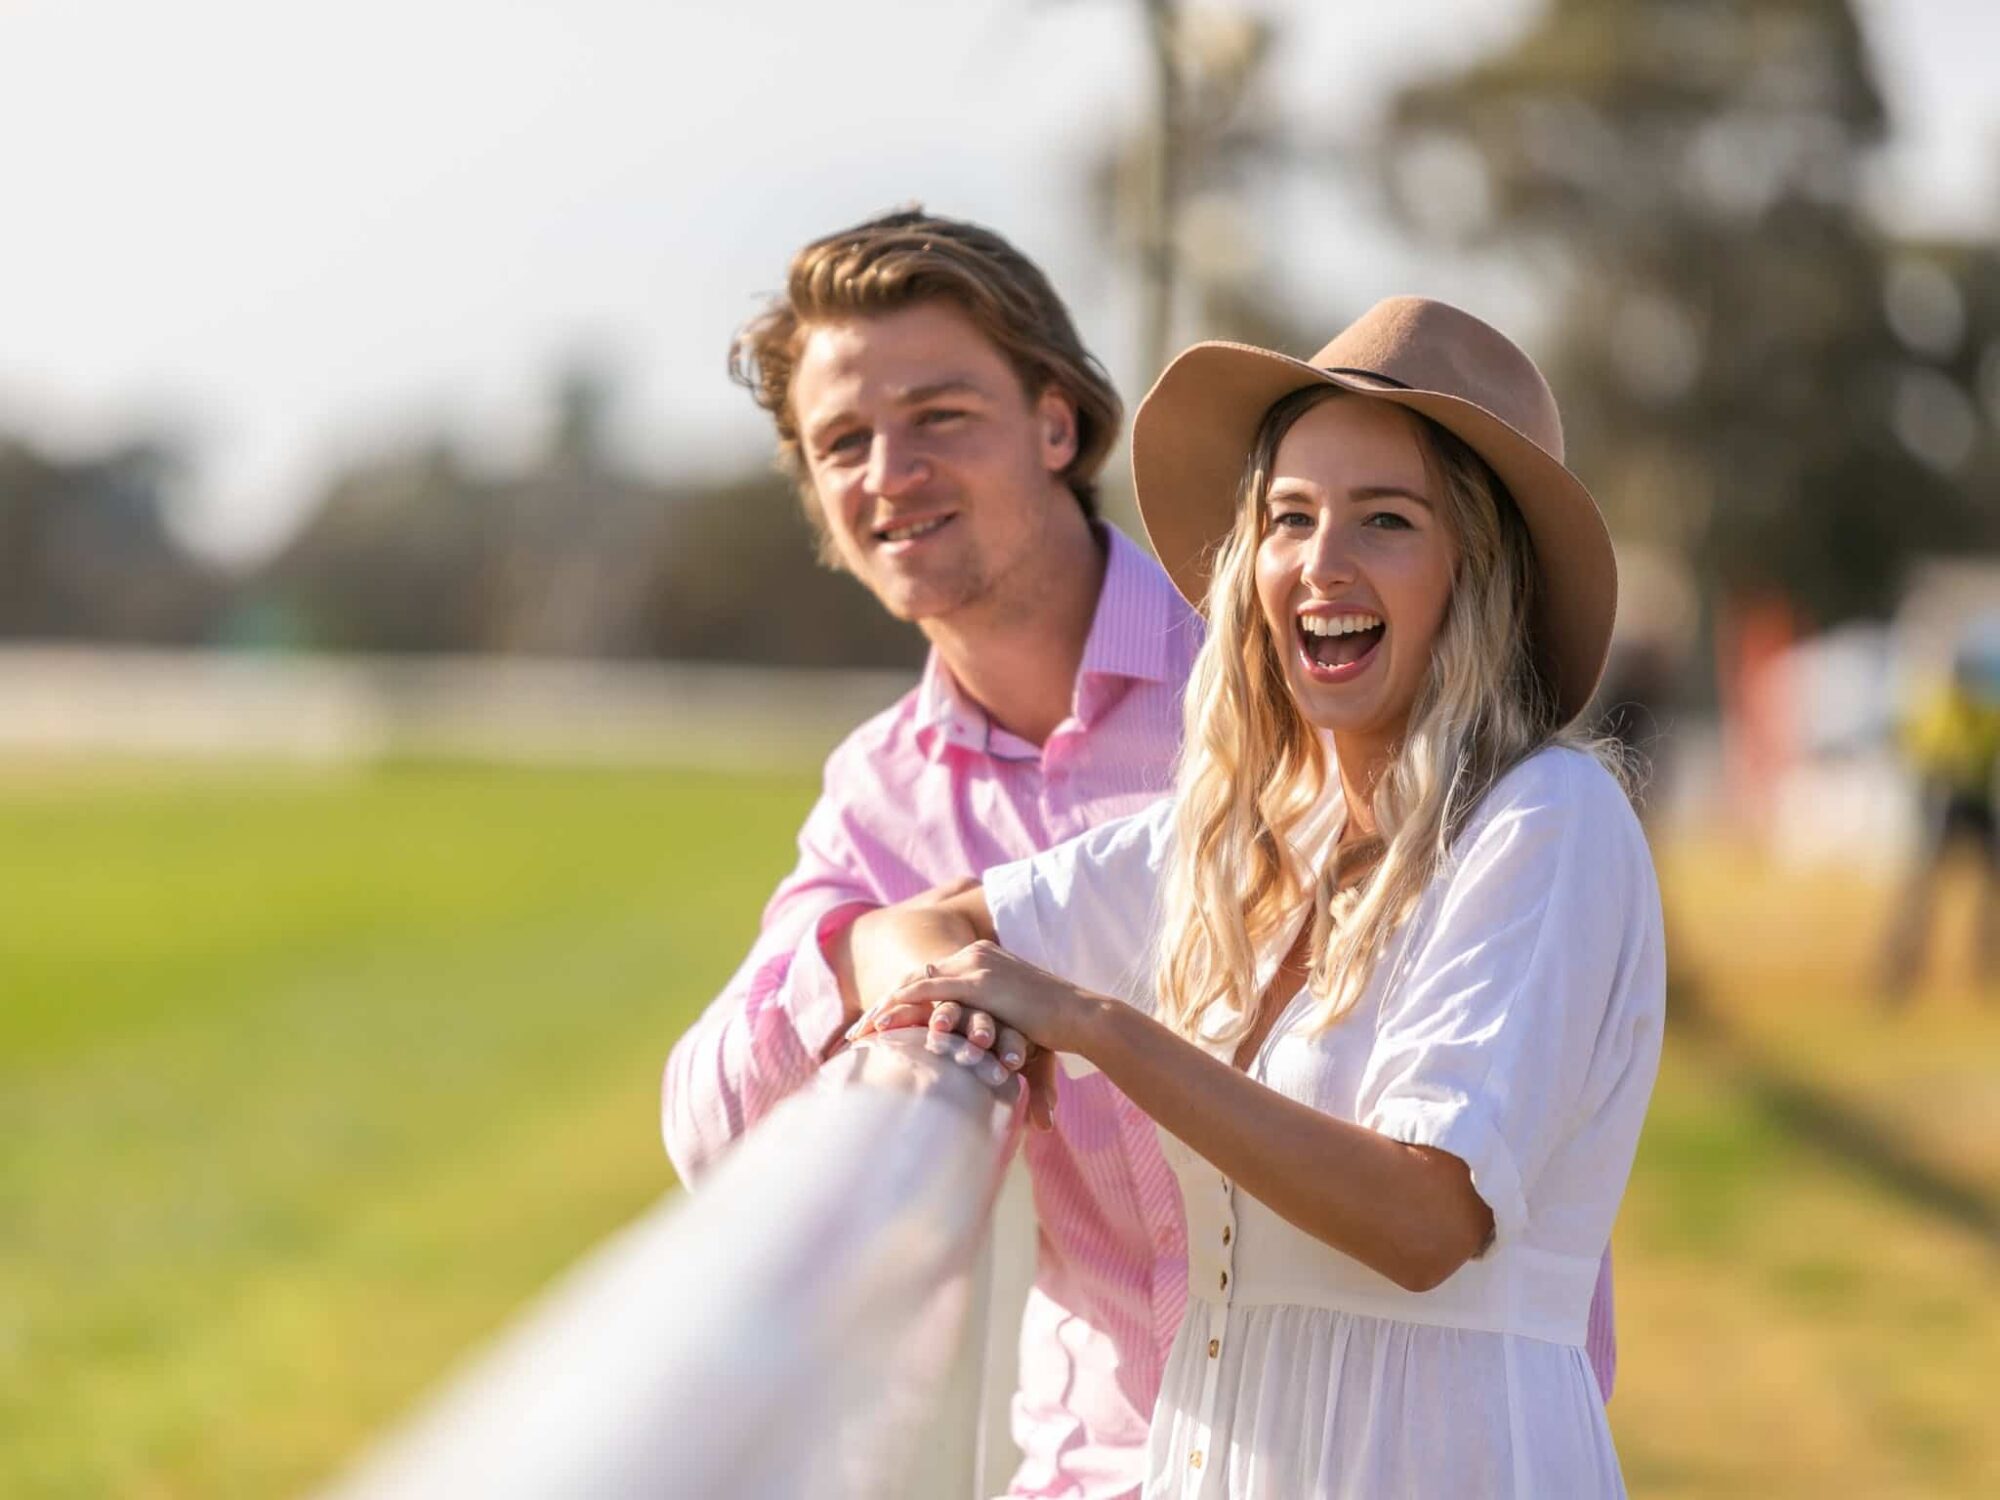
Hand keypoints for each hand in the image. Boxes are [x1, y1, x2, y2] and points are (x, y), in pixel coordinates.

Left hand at [851, 942, 1094, 1130]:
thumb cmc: (1053, 1026)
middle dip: (883, 1006)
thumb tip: (978, 1046)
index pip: (931, 978)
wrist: (1079, 1016)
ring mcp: (975, 966)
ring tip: (860, 1034)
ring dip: (883, 1009)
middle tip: (856, 1032)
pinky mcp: (977, 982)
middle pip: (915, 977)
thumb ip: (990, 1024)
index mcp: (982, 958)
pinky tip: (881, 1025)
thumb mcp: (1013, 1018)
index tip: (878, 1025)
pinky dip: (899, 1008)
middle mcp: (974, 955)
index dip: (902, 1001)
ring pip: (914, 983)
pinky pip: (926, 992)